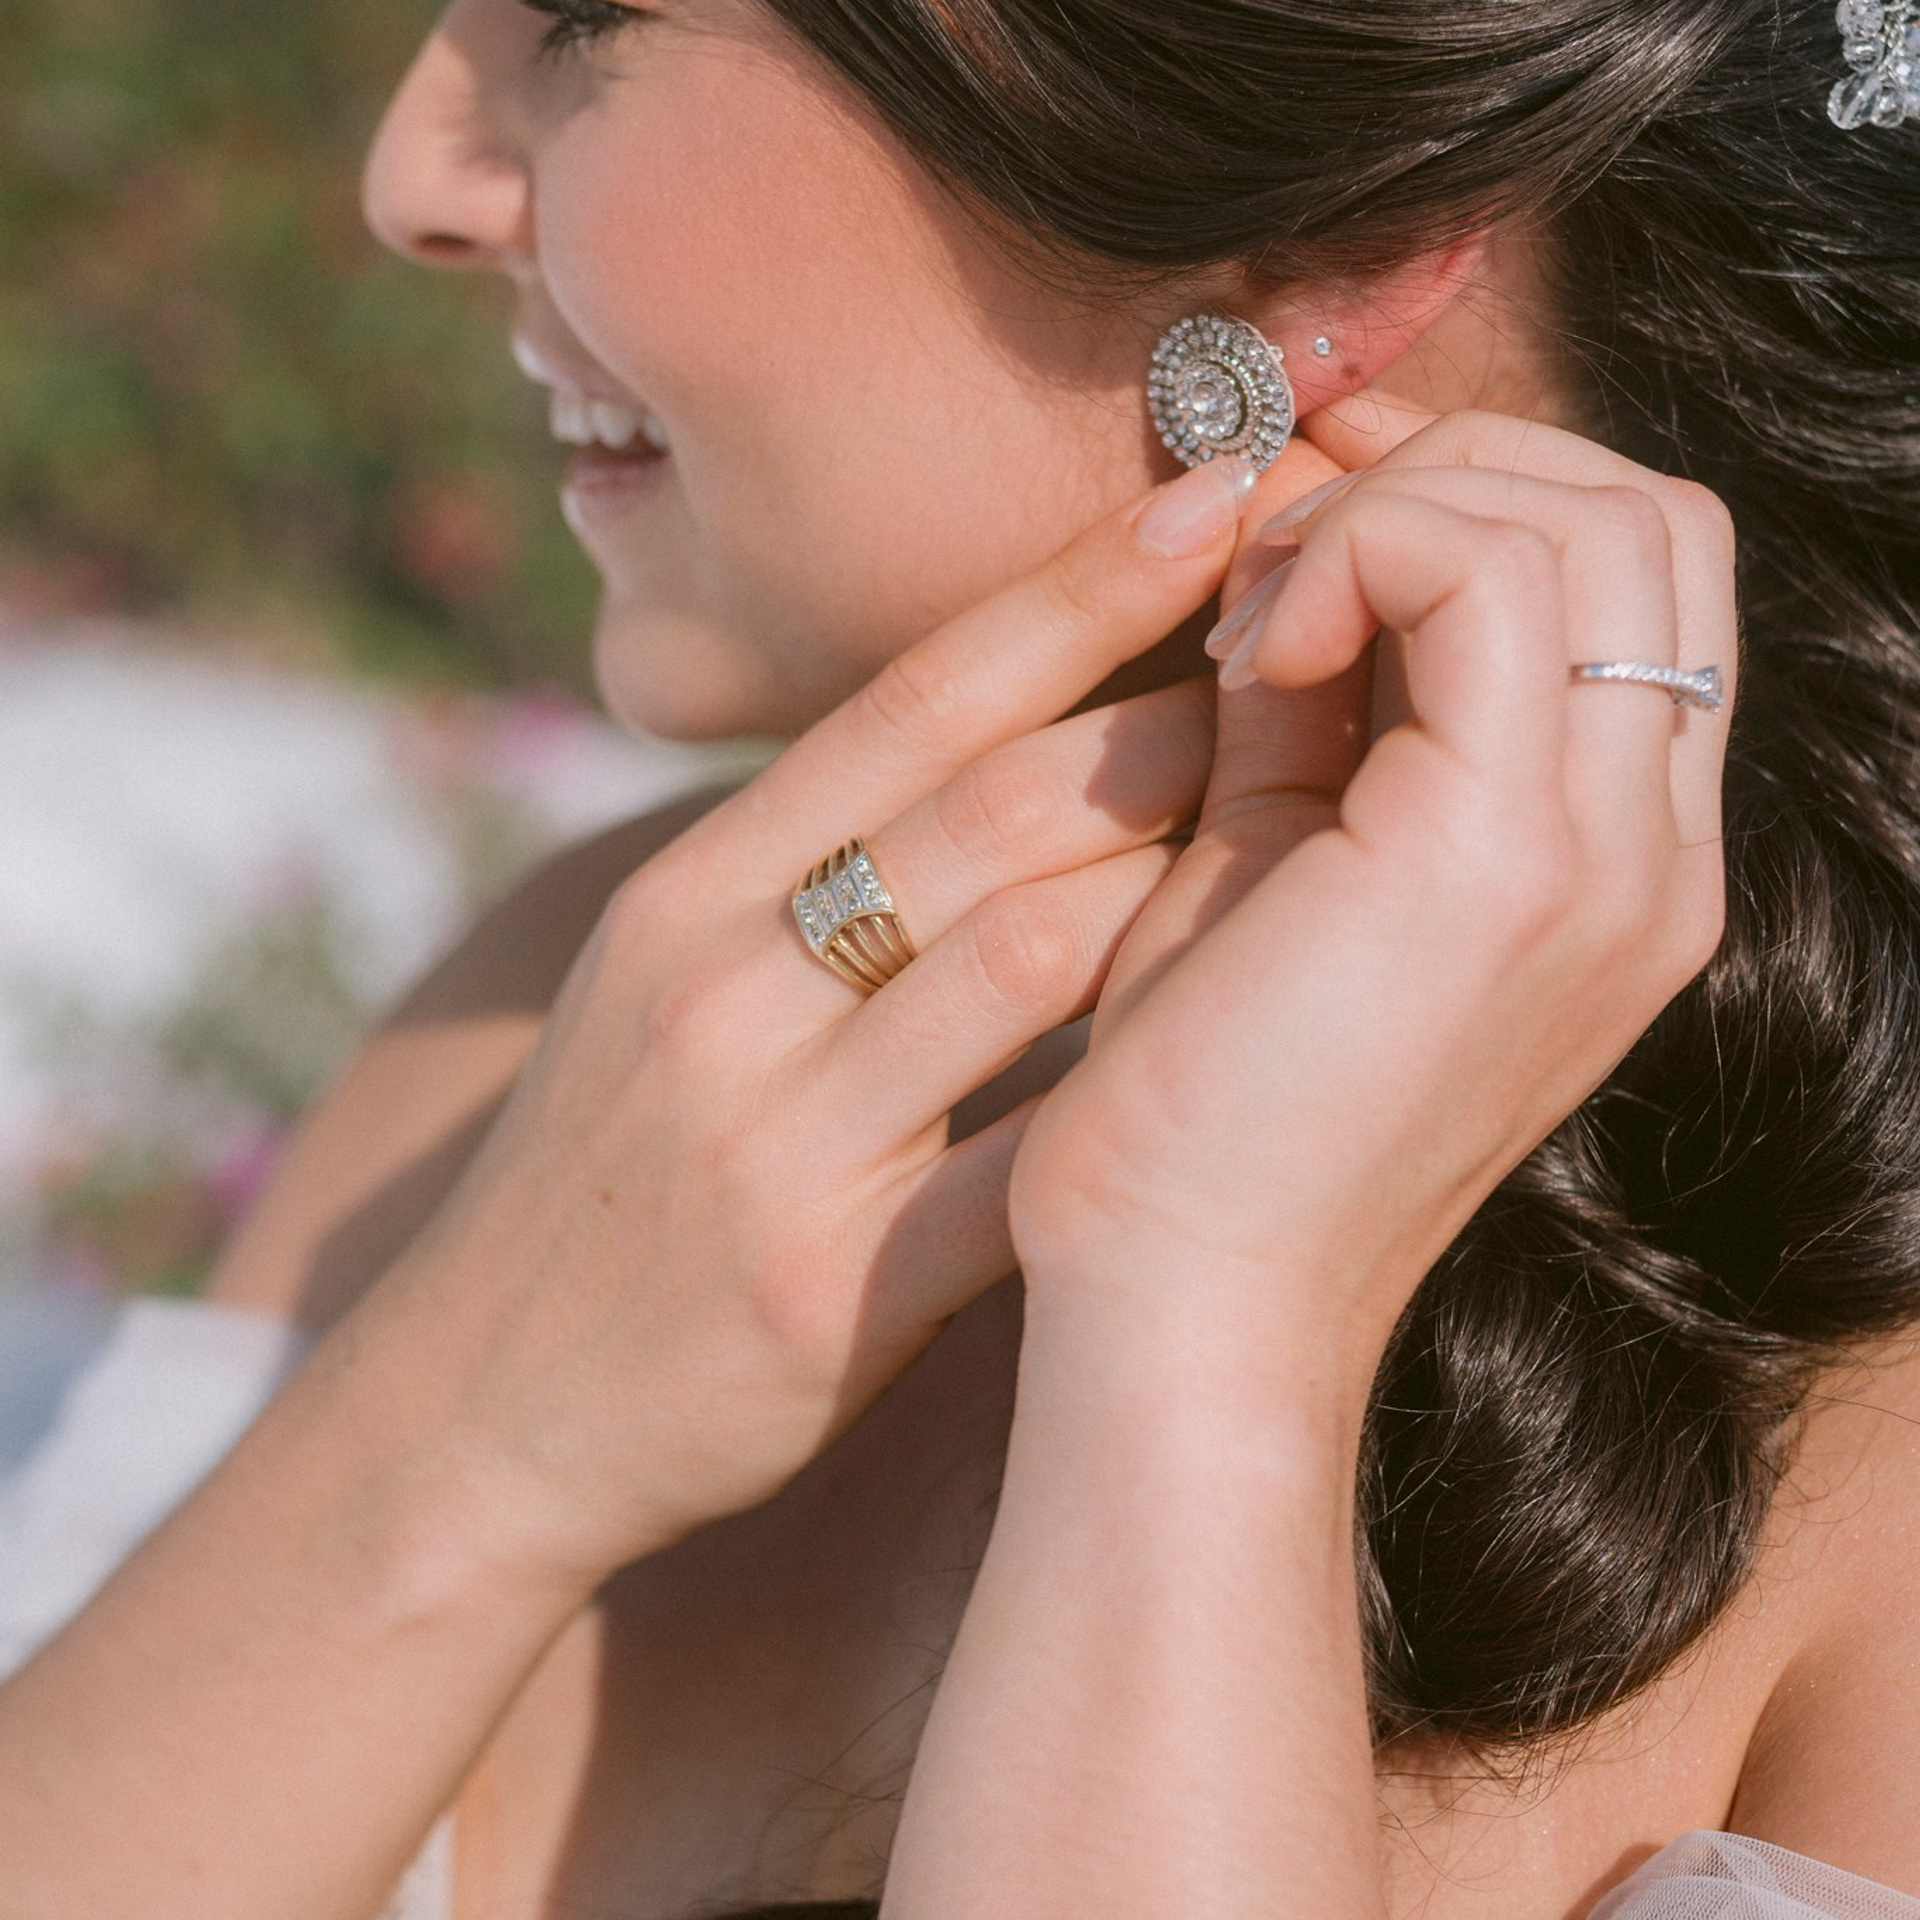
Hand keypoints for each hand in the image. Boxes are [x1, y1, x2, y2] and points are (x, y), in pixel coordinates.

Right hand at [352, 458, 1255, 1589]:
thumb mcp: (663, 983)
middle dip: (1172, 715)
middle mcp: (723, 986)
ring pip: (1023, 962)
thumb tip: (987, 744)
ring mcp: (771, 1137)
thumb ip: (807, 868)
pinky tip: (1248, 1050)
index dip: (1074, 590)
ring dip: (1186, 880)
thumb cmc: (609, 1169)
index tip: (1211, 493)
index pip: (910, 701)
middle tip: (1325, 642)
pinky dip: (1138, 1099)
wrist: (478, 1405)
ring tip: (1315, 814)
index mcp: (690, 892)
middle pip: (988, 809)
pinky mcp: (819, 1287)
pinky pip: (1020, 1171)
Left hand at [1007, 396, 1735, 1389]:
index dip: (1476, 493)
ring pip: (1598, 518)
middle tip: (1278, 556)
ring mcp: (1611, 858)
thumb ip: (1317, 695)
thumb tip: (1295, 539)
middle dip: (1451, 471)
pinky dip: (1360, 557)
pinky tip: (1246, 651)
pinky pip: (1489, 579)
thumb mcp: (1275, 852)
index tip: (1301, 521)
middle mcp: (1657, 856)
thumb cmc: (1204, 1098)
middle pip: (1649, 516)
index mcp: (1618, 860)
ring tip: (1258, 615)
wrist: (1185, 1301)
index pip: (1638, 581)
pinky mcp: (1508, 860)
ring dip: (1402, 506)